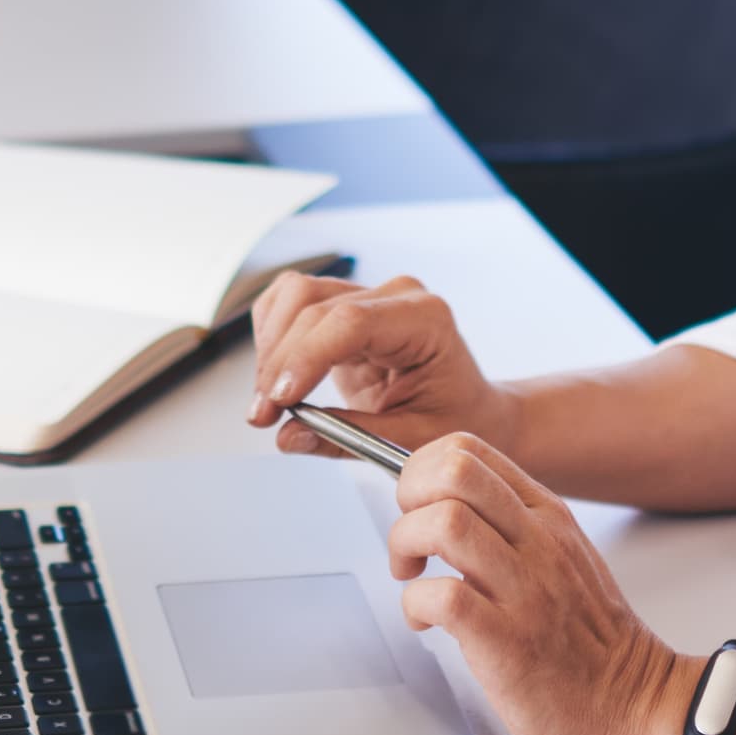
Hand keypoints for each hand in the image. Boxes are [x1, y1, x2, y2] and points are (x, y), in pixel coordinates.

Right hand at [245, 270, 518, 457]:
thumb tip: (288, 436)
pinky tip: (277, 375)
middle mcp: (396, 296)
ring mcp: (369, 293)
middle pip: (314, 306)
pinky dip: (273, 335)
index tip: (278, 400)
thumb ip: (348, 438)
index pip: (351, 322)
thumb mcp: (412, 441)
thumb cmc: (455, 420)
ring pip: (295, 294)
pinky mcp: (344, 303)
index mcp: (426, 320)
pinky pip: (291, 301)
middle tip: (263, 417)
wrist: (472, 408)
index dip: (304, 357)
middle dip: (278, 363)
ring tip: (269, 401)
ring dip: (270, 346)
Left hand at [386, 433, 693, 734]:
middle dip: (408, 495)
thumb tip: (447, 504)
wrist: (634, 707)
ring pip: (446, 522)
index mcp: (547, 517)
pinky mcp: (507, 642)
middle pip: (456, 470)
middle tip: (410, 537)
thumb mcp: (561, 556)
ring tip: (411, 576)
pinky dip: (415, 604)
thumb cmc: (590, 642)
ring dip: (406, 545)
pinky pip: (443, 597)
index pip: (470, 449)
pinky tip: (423, 622)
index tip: (415, 505)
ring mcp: (525, 591)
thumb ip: (513, 524)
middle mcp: (538, 543)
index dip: (422, 468)